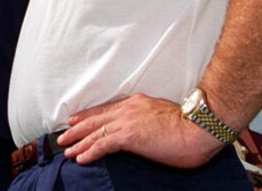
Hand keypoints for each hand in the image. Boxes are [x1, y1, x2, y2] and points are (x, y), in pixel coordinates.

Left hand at [58, 93, 224, 168]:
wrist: (198, 127)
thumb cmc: (189, 126)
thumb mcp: (164, 116)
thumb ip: (149, 120)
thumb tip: (144, 130)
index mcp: (137, 103)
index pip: (107, 109)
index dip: (89, 116)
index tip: (77, 120)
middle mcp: (129, 109)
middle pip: (96, 118)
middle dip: (78, 128)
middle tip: (64, 135)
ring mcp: (128, 121)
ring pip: (95, 131)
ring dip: (79, 142)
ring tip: (67, 150)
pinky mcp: (129, 136)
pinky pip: (103, 144)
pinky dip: (90, 151)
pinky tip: (81, 158)